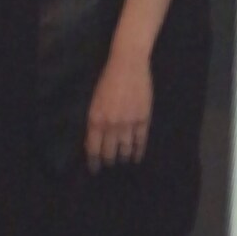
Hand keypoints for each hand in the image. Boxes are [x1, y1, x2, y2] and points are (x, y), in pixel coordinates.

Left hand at [85, 49, 152, 173]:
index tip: (94, 169)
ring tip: (122, 162)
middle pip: (109, 152)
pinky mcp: (143, 119)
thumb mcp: (94, 101)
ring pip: (125, 149)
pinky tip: (136, 157)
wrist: (127, 66)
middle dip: (108, 161)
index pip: (93, 148)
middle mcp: (111, 125)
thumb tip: (93, 141)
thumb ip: (94, 121)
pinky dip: (138, 151)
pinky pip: (140, 141)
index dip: (94, 161)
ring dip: (123, 157)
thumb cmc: (107, 80)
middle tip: (109, 165)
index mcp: (96, 119)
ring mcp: (128, 123)